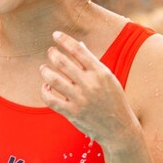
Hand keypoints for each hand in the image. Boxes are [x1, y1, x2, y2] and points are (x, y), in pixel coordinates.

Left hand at [40, 31, 140, 149]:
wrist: (119, 129)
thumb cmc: (114, 100)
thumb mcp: (108, 78)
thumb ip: (92, 62)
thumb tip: (78, 45)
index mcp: (101, 73)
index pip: (79, 50)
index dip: (65, 40)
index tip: (56, 34)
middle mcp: (90, 84)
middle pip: (63, 62)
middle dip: (53, 54)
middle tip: (50, 52)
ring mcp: (80, 99)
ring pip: (54, 79)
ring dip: (45, 71)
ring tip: (43, 68)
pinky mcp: (73, 113)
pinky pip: (51, 99)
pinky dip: (45, 91)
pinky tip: (46, 86)